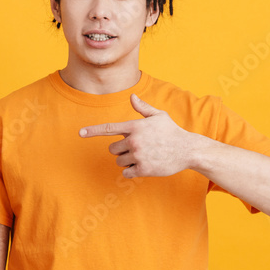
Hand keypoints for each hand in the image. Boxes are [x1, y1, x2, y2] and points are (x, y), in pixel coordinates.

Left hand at [79, 94, 196, 177]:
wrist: (188, 150)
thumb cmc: (172, 132)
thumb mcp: (159, 116)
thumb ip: (143, 108)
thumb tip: (132, 97)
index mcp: (135, 126)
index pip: (109, 128)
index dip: (93, 131)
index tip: (80, 133)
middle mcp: (134, 140)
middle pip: (112, 149)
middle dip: (121, 150)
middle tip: (137, 148)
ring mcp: (138, 156)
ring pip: (119, 161)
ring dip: (127, 160)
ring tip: (144, 156)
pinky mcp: (143, 169)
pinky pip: (126, 173)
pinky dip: (132, 171)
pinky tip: (145, 165)